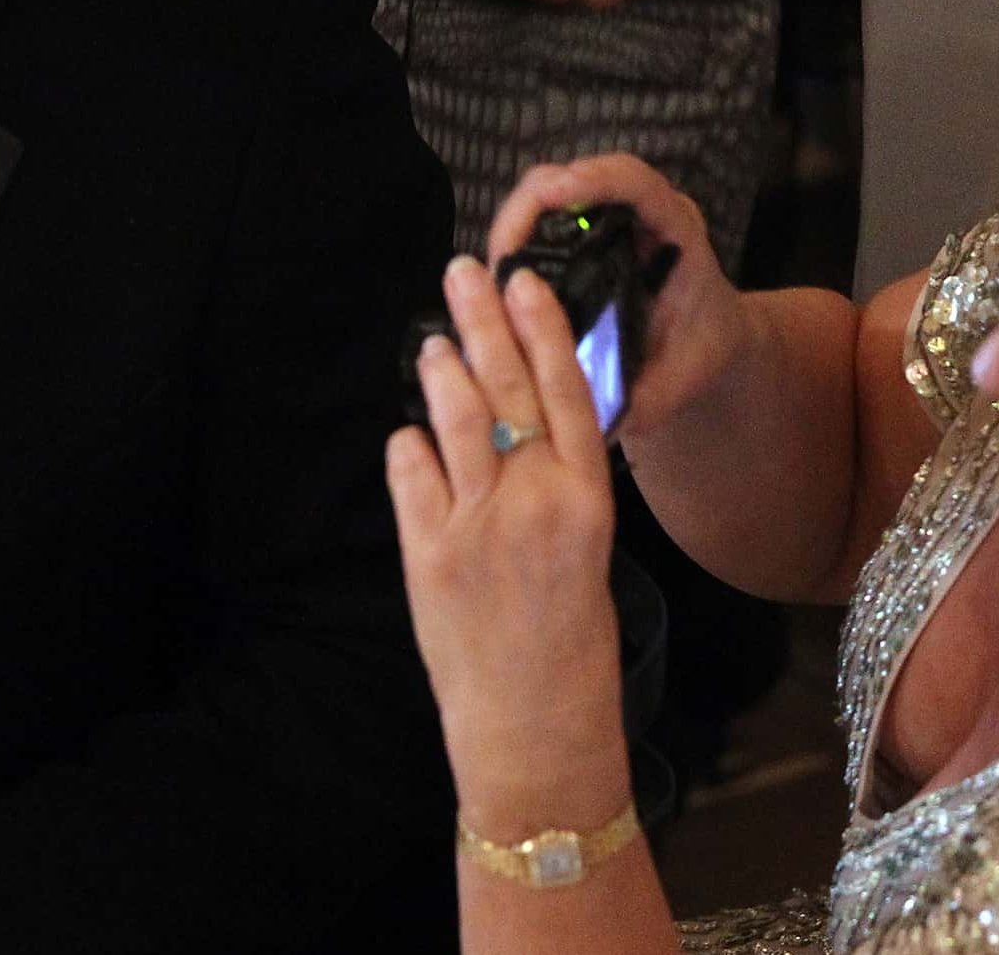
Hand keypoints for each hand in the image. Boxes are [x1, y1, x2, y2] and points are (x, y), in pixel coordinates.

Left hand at [385, 254, 631, 837]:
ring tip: (434, 341)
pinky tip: (409, 432)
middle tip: (464, 272)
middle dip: (483, 322)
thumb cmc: (572, 644)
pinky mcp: (428, 554)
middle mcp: (535, 501)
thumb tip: (517, 423)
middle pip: (507, 388)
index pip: (566, 389)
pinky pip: (411, 476)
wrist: (537, 727)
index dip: (543, 328)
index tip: (525, 280)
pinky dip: (409, 448)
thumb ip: (556, 484)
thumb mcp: (588, 549)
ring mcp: (477, 525)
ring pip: (454, 421)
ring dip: (442, 373)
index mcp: (590, 499)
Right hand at [484, 156, 752, 451]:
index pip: (634, 183)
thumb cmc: (699, 356)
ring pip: (551, 192)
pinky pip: (544, 216)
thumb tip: (588, 413)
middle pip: (576, 178)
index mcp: (676, 232)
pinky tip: (503, 278)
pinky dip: (518, 237)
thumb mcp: (678, 383)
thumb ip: (641, 398)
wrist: (709, 345)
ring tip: (495, 273)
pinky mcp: (585, 229)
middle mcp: (641, 212)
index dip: (590, 179)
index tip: (552, 196)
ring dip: (516, 224)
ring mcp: (609, 215)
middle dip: (529, 208)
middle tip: (499, 258)